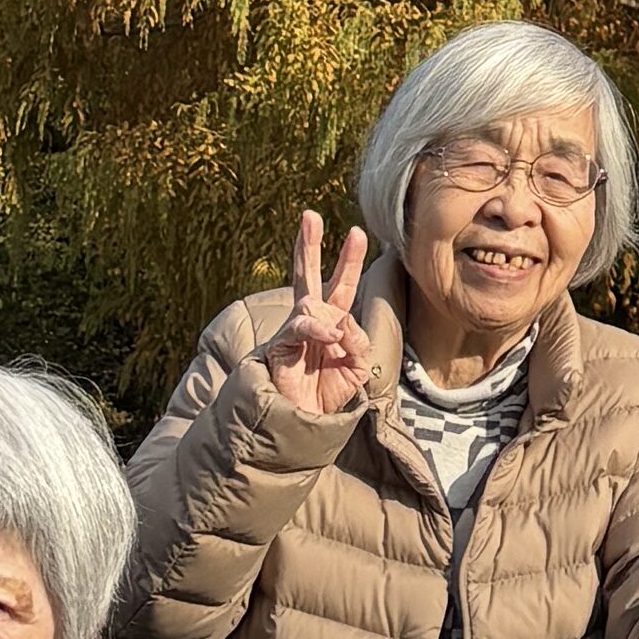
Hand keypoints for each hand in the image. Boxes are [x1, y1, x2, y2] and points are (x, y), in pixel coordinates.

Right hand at [270, 211, 373, 414]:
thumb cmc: (328, 395)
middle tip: (309, 215)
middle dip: (307, 244)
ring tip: (336, 342)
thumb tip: (343, 323)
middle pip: (306, 275)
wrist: (305, 423)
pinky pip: (300, 328)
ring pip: (309, 304)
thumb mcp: (357, 367)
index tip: (358, 231)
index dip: (349, 259)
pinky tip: (329, 337)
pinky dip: (317, 330)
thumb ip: (357, 343)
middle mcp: (310, 321)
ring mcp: (293, 332)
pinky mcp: (280, 347)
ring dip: (329, 321)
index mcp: (332, 322)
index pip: (342, 284)